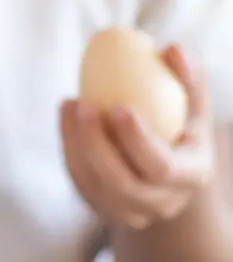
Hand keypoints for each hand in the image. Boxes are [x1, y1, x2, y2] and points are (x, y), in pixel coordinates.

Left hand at [61, 44, 214, 230]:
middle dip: (97, 144)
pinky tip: (67, 115)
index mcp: (191, 177)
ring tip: (71, 104)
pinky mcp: (102, 208)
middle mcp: (161, 203)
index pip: (161, 167)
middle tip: (83, 105)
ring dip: (76, 143)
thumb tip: (172, 48)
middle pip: (122, 182)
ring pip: (93, 184)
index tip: (119, 106)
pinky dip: (69, 148)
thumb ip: (190, 76)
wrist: (166, 172)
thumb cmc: (182, 125)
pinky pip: (79, 181)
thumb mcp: (194, 104)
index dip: (138, 140)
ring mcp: (129, 212)